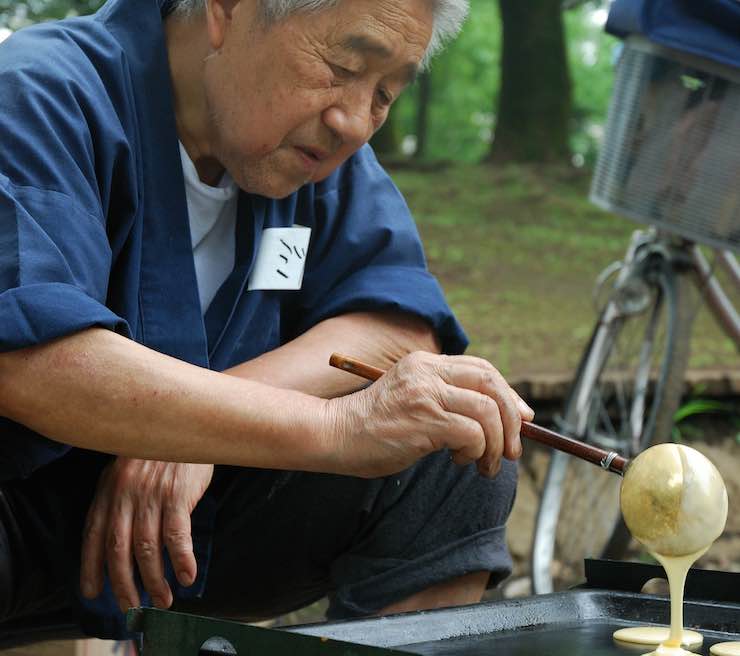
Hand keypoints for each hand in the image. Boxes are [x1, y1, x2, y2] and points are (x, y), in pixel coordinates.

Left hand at [80, 458, 213, 611]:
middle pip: (118, 549)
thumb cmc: (161, 449)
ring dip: (154, 580)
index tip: (93, 592)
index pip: (94, 534)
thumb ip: (121, 497)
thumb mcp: (129, 467)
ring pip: (147, 548)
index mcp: (110, 488)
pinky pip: (177, 536)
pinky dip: (181, 560)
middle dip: (123, 584)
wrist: (187, 420)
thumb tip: (120, 537)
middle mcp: (126, 494)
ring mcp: (151, 495)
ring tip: (163, 599)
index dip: (91, 566)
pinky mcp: (177, 494)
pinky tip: (186, 576)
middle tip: (132, 606)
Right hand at [328, 352, 533, 478]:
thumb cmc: (371, 427)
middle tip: (511, 449)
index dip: (509, 395)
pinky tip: (460, 462)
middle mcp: (427, 372)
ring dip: (495, 443)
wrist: (333, 434)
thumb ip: (443, 400)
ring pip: (488, 410)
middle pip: (492, 384)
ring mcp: (426, 393)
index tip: (521, 419)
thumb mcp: (410, 400)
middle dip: (512, 418)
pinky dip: (476, 452)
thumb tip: (494, 421)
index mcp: (425, 363)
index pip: (482, 370)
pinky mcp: (424, 419)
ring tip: (484, 465)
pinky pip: (472, 433)